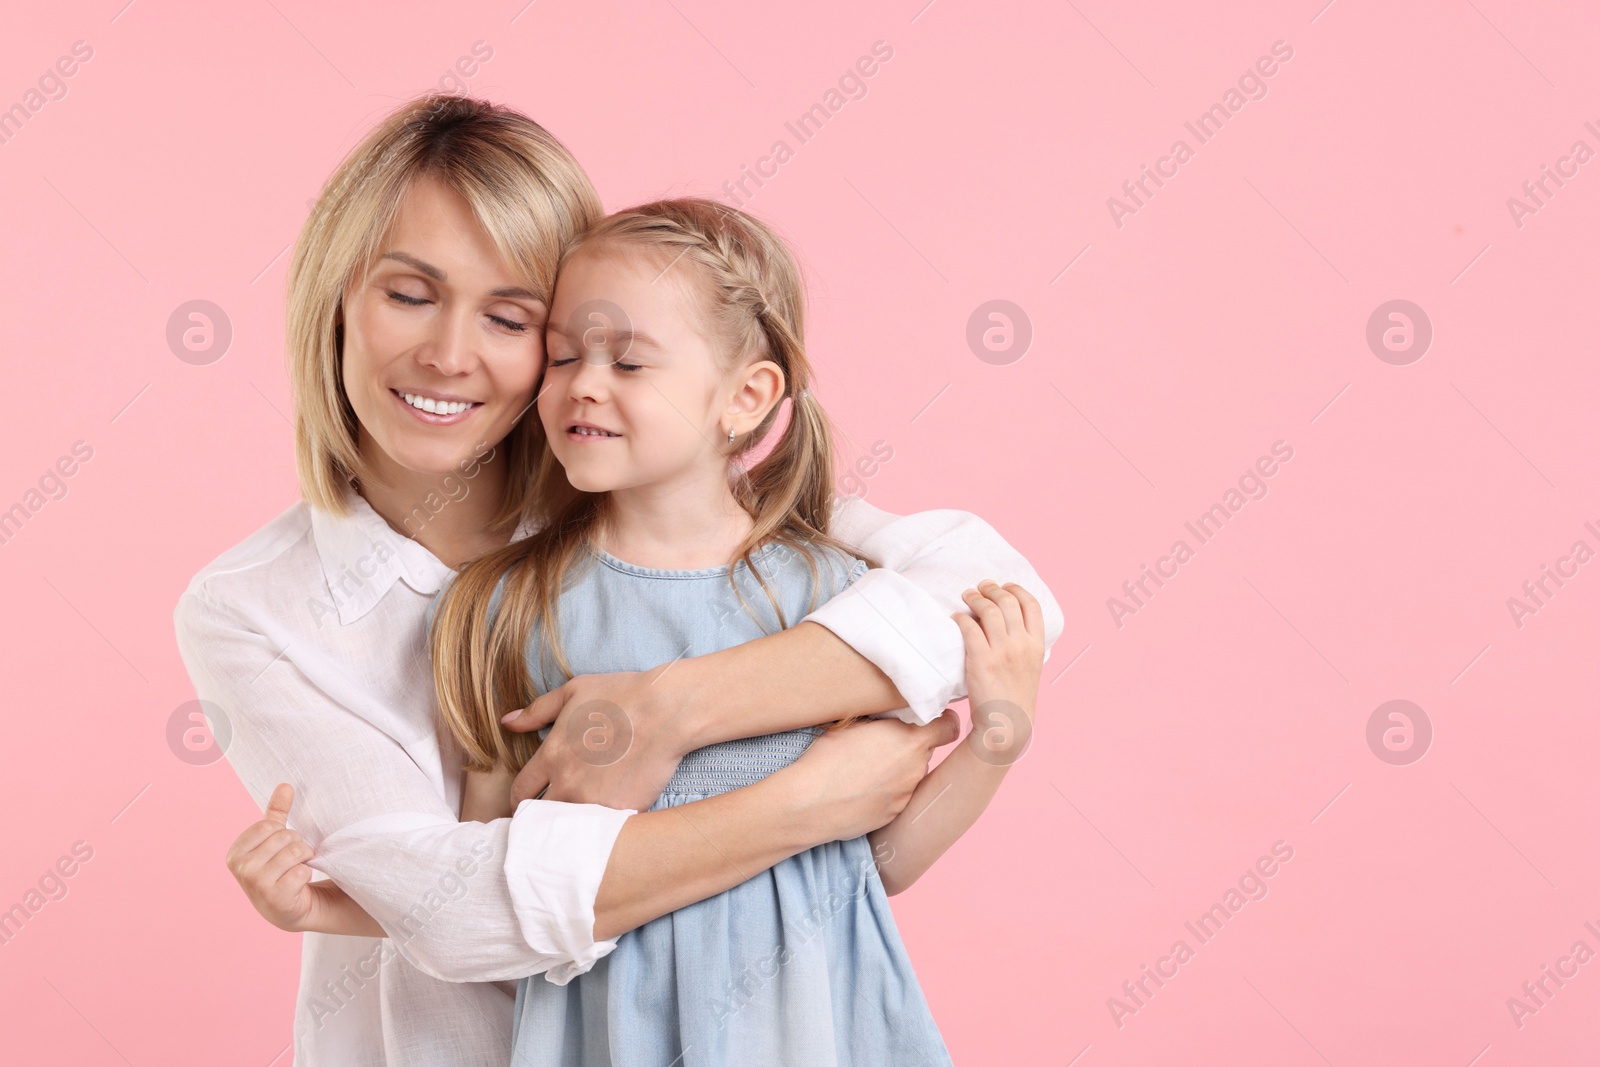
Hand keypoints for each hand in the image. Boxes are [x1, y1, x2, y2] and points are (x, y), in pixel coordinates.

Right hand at [224, 783, 318, 931]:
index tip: (280, 849)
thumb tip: (285, 785)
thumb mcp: (275, 839)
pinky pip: (301, 871)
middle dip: (297, 846)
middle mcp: (241, 869)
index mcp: (235, 852)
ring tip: (296, 870)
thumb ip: (277, 812)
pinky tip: (297, 885)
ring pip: (295, 851)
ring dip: (304, 859)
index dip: (283, 834)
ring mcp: (256, 884)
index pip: (269, 825)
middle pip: (284, 837)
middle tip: (291, 862)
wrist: (288, 908)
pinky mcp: (275, 898)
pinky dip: (305, 875)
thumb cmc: (280, 869)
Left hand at [501, 665, 695, 809]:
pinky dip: (602, 828)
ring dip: (572, 825)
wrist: (666, 710)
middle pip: (540, 816)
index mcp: (551, 757)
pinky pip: (603, 830)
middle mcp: (567, 783)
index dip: (522, 799)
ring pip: (569, 827)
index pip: (520, 793)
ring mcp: (594, 801)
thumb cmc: (622, 695)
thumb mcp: (573, 692)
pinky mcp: (621, 812)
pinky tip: (607, 822)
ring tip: (579, 822)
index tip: (531, 802)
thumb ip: (537, 711)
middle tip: (554, 815)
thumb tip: (507, 721)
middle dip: (544, 816)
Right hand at [787, 711, 961, 839]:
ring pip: (910, 774)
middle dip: (908, 746)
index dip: (941, 721)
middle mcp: (915, 769)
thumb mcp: (855, 724)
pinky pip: (897, 796)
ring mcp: (906, 795)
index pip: (949, 726)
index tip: (930, 720)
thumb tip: (893, 719)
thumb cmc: (828, 758)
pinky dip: (885, 791)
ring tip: (865, 769)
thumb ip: (885, 721)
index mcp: (910, 741)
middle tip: (881, 744)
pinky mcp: (893, 815)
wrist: (810, 804)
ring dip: (896, 769)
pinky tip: (861, 789)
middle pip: (924, 751)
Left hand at [955, 580, 1045, 763]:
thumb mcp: (1031, 666)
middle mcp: (1022, 644)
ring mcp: (1002, 652)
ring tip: (967, 596)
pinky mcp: (982, 660)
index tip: (1005, 585)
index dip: (1017, 589)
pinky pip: (969, 628)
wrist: (1007, 724)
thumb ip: (1025, 643)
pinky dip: (961, 618)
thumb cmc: (1015, 695)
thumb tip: (1008, 619)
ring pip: (988, 610)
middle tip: (980, 588)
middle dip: (992, 589)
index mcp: (1036, 645)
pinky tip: (956, 618)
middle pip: (1007, 601)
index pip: (1031, 605)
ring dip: (975, 598)